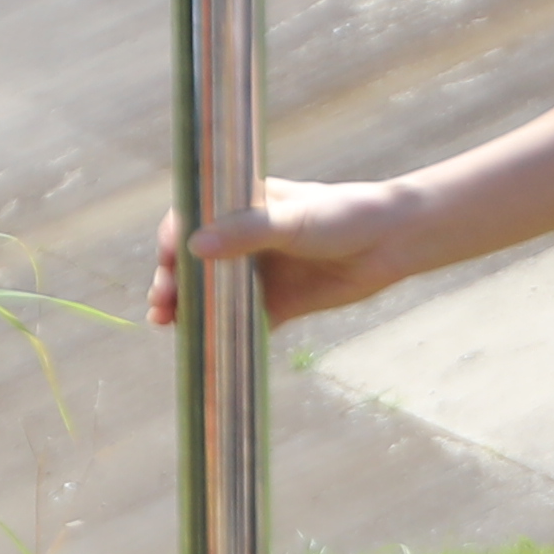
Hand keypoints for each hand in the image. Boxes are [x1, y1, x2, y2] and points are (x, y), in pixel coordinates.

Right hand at [157, 176, 433, 328]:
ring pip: (211, 295)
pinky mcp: (276, 305)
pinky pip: (242, 324)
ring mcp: (258, 274)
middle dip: (171, 281)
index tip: (167, 259)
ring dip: (188, 310)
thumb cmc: (343, 216)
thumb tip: (196, 247)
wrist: (392, 243)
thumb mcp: (293, 221)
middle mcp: (243, 240)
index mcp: (242, 206)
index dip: (172, 240)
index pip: (191, 220)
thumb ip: (246, 232)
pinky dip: (223, 336)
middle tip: (161, 302)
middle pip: (193, 262)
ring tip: (169, 324)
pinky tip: (207, 347)